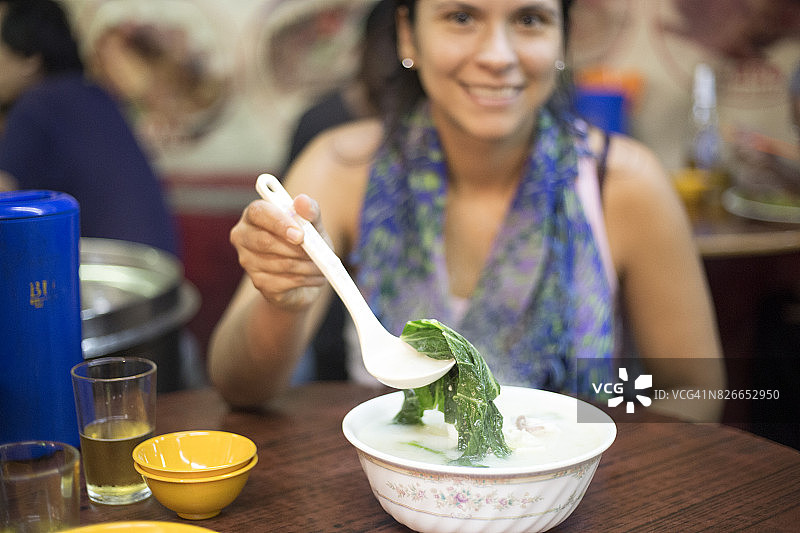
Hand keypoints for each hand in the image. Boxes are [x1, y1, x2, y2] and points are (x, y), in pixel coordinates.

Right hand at [230, 193, 328, 309]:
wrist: (305, 272)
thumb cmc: (306, 242)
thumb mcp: (313, 225)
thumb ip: (310, 211)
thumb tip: (302, 201)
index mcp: (254, 214)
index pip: (259, 213)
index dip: (280, 223)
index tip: (300, 235)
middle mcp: (244, 236)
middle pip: (264, 242)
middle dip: (295, 249)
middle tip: (316, 253)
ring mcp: (248, 261)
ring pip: (278, 264)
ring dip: (306, 266)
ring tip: (322, 265)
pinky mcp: (258, 282)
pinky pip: (283, 282)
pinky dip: (305, 279)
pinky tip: (315, 277)